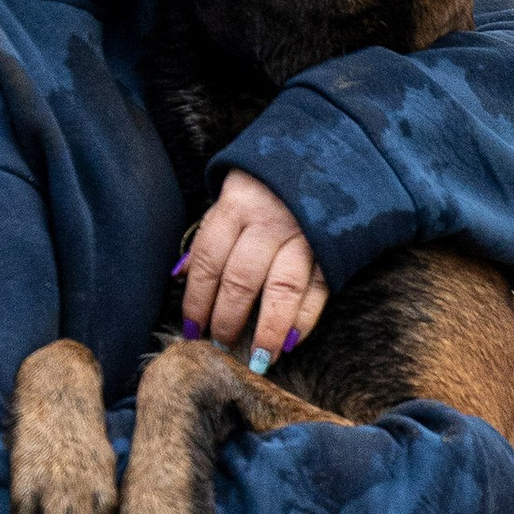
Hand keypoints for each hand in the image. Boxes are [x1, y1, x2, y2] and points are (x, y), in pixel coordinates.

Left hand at [179, 171, 327, 367]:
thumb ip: (210, 236)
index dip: (197, 300)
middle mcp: (269, 221)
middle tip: (220, 345)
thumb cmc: (267, 184)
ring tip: (258, 359)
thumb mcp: (232, 197)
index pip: (209, 261)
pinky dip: (305, 319)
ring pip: (282, 291)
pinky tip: (291, 342)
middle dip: (228, 319)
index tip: (191, 329)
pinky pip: (318, 290)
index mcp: (237, 206)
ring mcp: (304, 235)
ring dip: (268, 330)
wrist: (328, 155)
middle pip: (241, 280)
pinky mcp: (333, 247)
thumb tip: (180, 276)